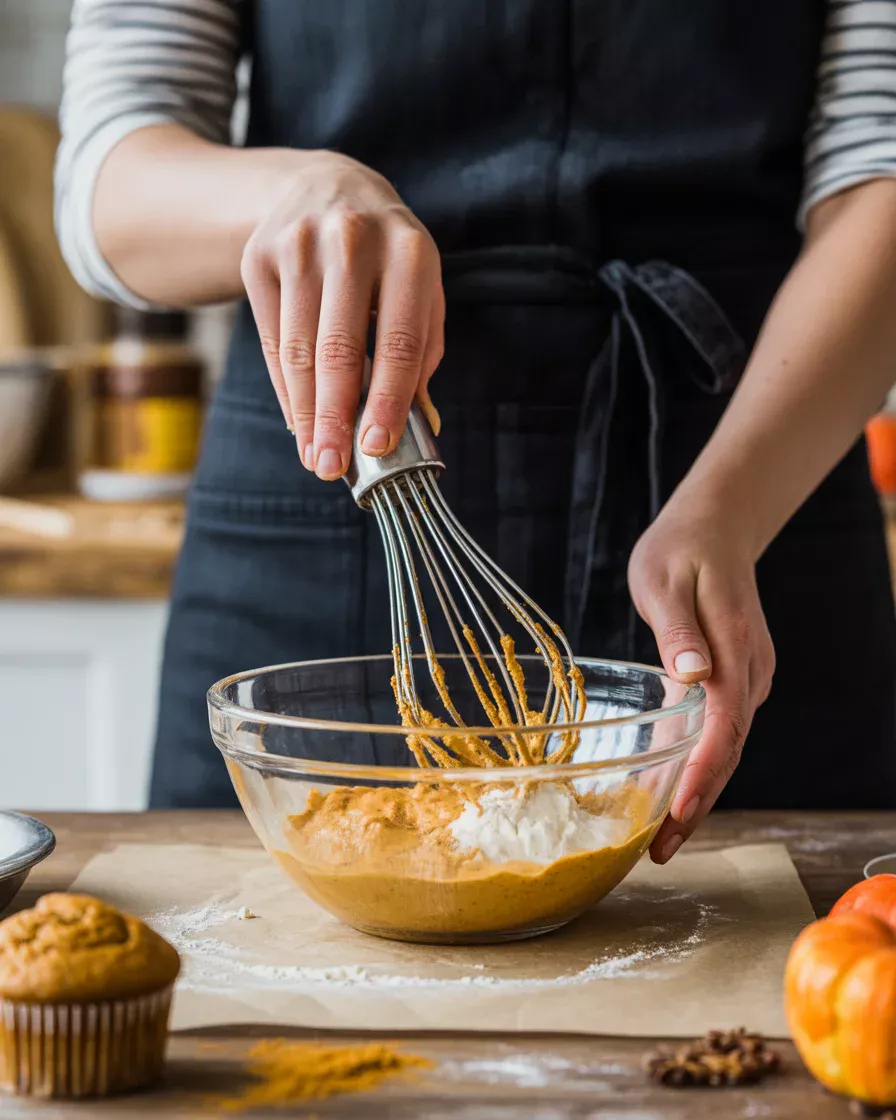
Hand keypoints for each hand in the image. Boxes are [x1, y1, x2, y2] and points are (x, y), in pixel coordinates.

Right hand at [240, 150, 444, 478]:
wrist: (324, 186)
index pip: (399, 339)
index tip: (378, 445)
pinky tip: (298, 422)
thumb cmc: (386, 258)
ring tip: (316, 456)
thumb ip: (421, 353)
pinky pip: (270, 341)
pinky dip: (286, 389)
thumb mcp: (419, 289)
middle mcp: (351, 240)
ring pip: (298, 350)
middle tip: (334, 467)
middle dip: (335, 417)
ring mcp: (298, 245)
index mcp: (408, 250)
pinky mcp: (259, 258)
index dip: (388, 399)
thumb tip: (420, 426)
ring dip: (307, 414)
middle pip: (339, 348)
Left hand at [627, 500, 774, 863]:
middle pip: (729, 751)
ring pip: (728, 747)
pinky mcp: (739, 677)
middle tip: (661, 852)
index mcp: (734, 650)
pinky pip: (724, 732)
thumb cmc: (681, 549)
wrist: (715, 526)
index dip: (701, 775)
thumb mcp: (664, 581)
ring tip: (664, 839)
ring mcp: (749, 675)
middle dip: (698, 805)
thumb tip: (692, 674)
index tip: (677, 815)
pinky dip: (703, 766)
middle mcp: (750, 671)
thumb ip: (677, 629)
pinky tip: (676, 791)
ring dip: (700, 793)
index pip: (724, 727)